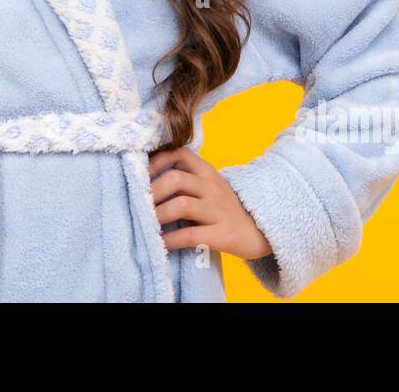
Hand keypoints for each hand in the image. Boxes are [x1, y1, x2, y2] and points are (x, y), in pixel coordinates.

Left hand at [148, 146, 273, 261]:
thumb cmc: (224, 208)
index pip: (180, 154)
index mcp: (207, 172)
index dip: (156, 161)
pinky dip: (170, 240)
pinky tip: (160, 243)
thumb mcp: (209, 186)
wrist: (260, 231)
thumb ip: (186, 179)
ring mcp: (219, 210)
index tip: (140, 174)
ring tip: (145, 224)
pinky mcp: (223, 234)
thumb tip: (146, 179)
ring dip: (158, 215)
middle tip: (138, 204)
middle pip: (176, 179)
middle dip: (152, 192)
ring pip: (182, 205)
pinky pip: (191, 235)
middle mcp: (212, 187)